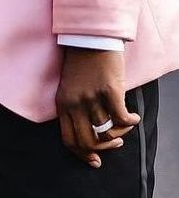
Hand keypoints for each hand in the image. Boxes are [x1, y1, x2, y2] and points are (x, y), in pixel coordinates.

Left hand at [55, 48, 139, 167]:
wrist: (90, 37)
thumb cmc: (81, 62)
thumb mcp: (69, 87)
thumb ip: (75, 109)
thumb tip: (91, 135)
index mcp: (62, 103)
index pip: (69, 140)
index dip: (83, 155)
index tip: (96, 160)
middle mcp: (74, 102)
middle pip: (88, 141)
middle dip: (105, 148)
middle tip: (116, 143)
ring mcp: (91, 96)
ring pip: (107, 131)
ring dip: (120, 132)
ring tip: (126, 123)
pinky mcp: (109, 89)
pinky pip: (122, 118)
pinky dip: (130, 122)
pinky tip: (134, 116)